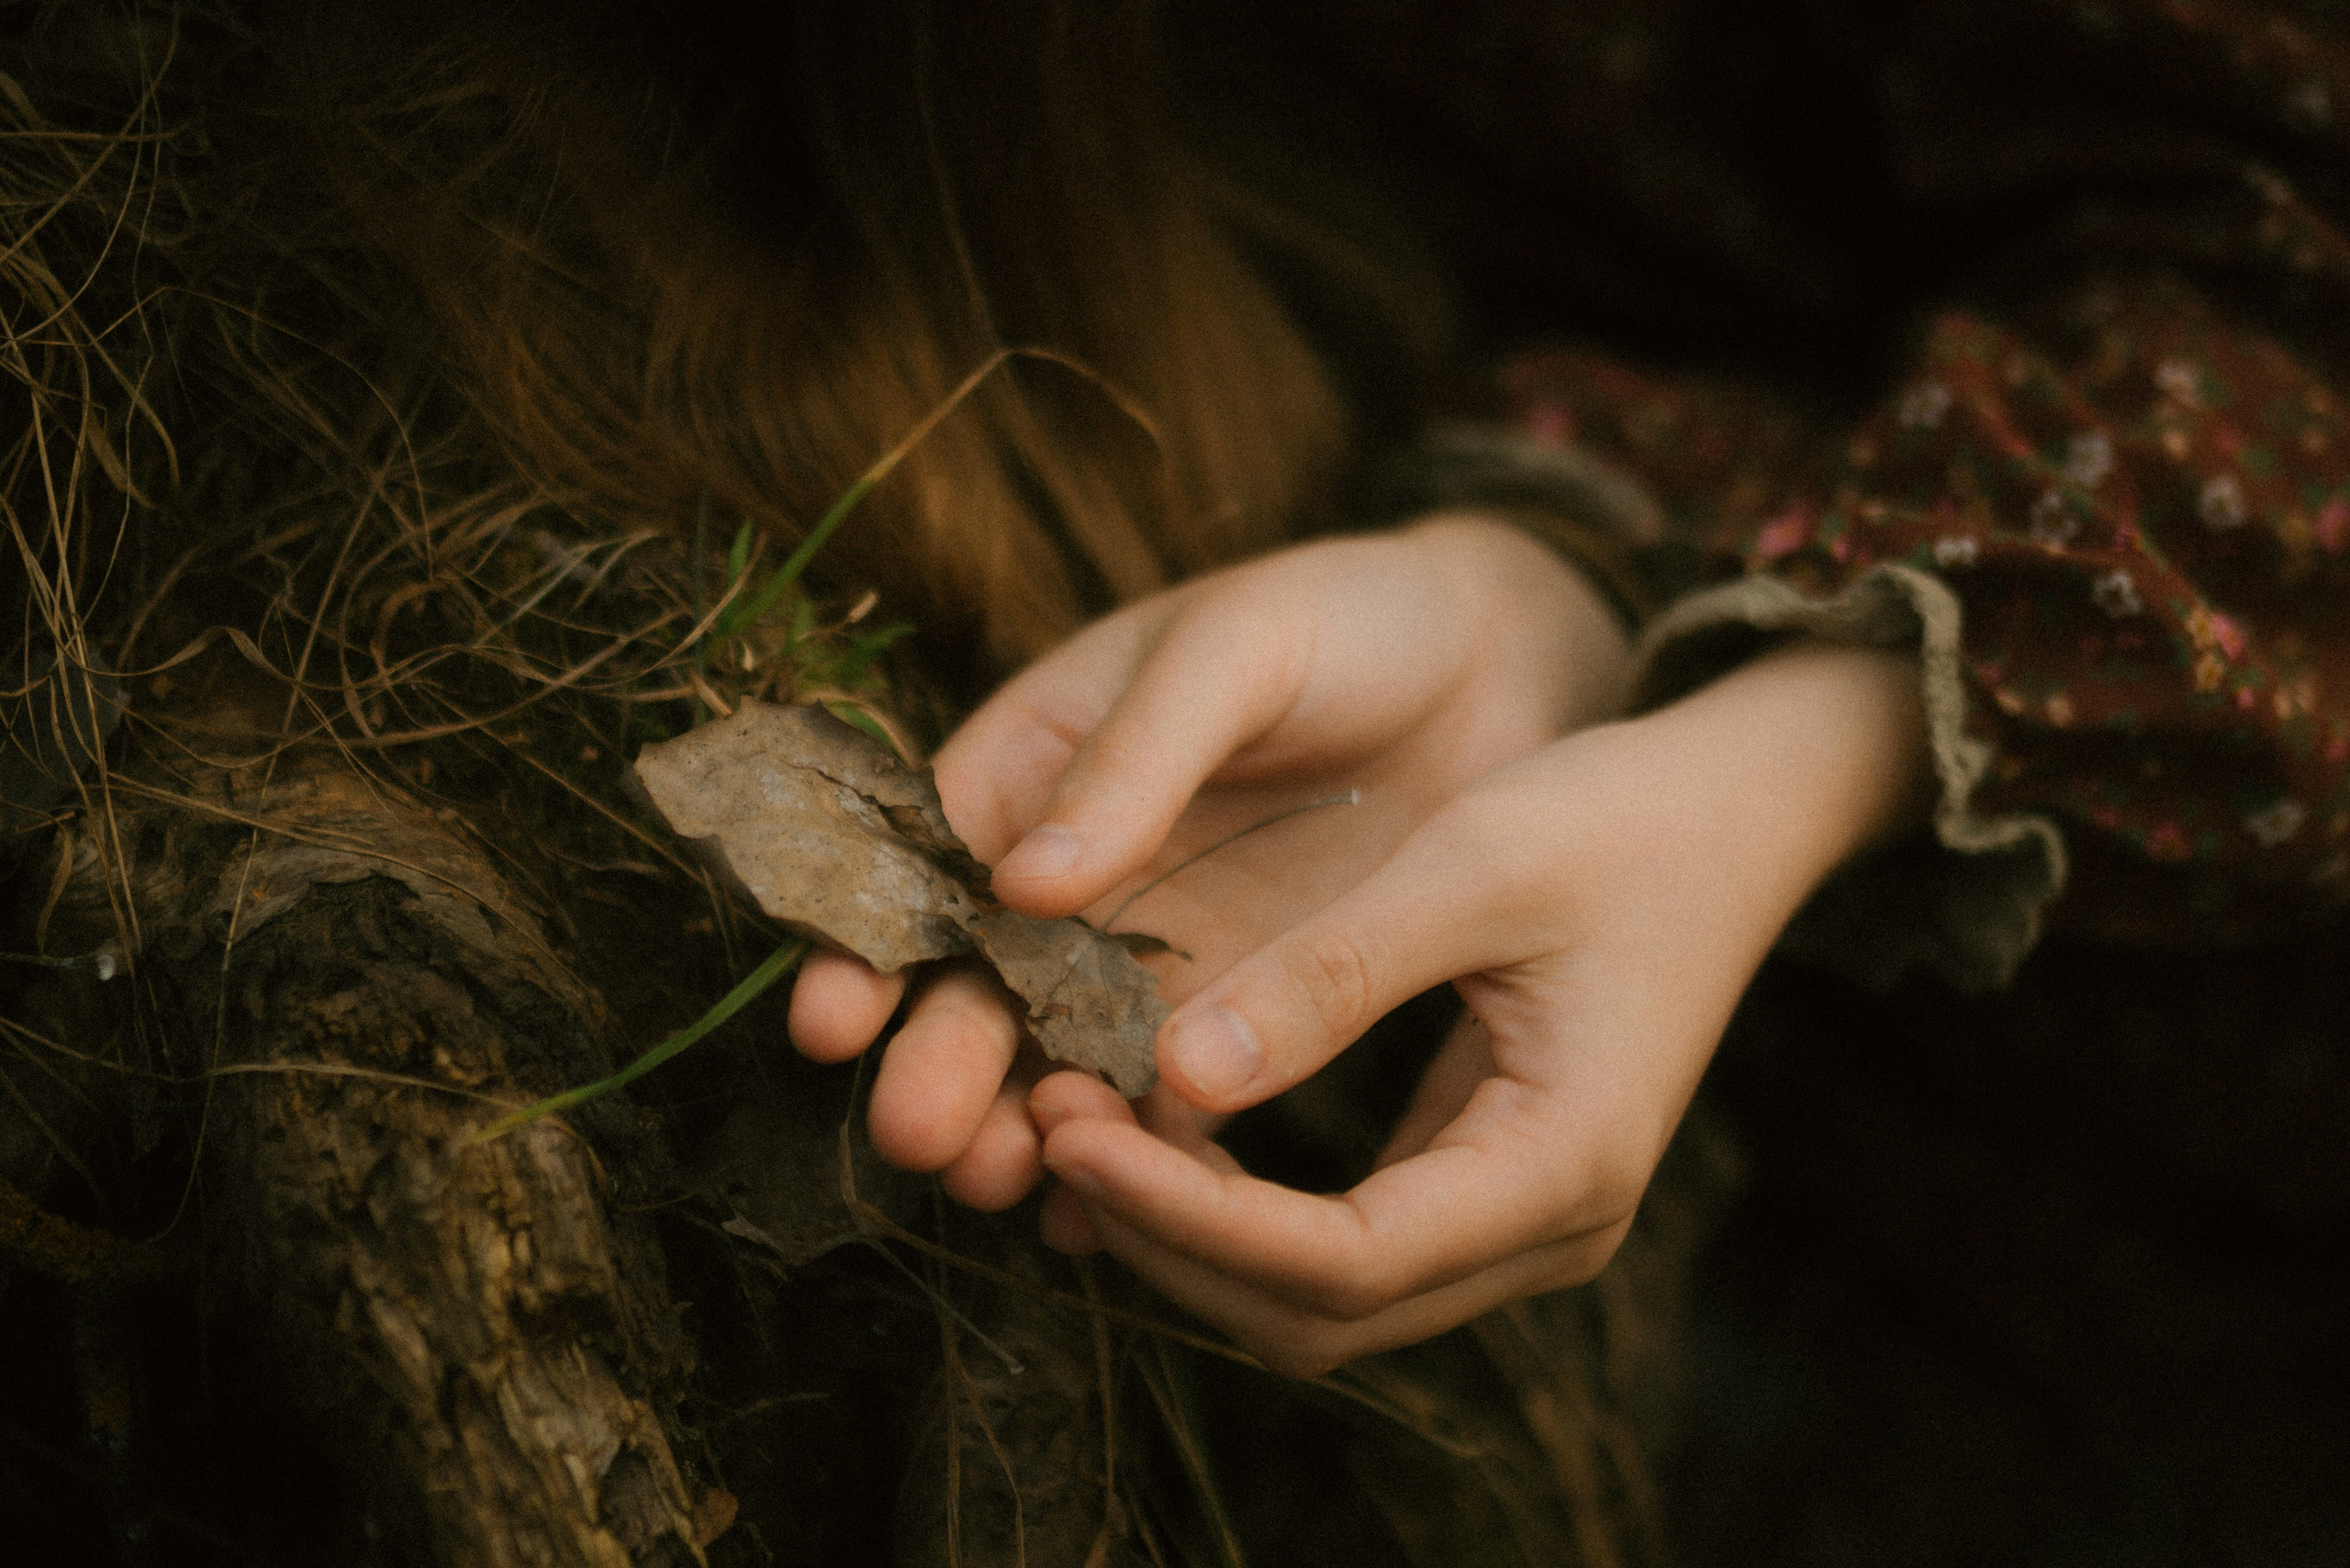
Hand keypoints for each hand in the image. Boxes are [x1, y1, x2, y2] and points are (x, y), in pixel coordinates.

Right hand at [788, 513, 1633, 1207]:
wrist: (1494, 666)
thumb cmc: (1345, 619)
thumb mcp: (1233, 651)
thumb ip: (1134, 757)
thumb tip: (1016, 879)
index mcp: (1039, 762)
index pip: (924, 862)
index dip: (868, 943)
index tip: (833, 1022)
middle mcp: (1073, 872)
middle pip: (977, 980)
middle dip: (939, 1060)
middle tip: (917, 1135)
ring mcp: (1151, 950)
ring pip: (1058, 1054)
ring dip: (1017, 1121)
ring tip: (996, 1178)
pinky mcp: (1236, 1010)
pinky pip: (1163, 1096)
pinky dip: (1130, 1154)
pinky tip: (1095, 1216)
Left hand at [1028, 642, 1929, 1375]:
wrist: (1736, 812)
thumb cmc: (1619, 819)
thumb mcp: (1471, 867)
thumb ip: (1334, 977)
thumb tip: (1184, 1069)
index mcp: (1562, 1164)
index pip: (1340, 1261)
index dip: (1189, 1212)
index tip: (1068, 1120)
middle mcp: (1550, 1229)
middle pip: (1320, 1313)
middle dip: (1170, 1232)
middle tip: (1049, 1115)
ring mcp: (1523, 1221)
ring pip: (1323, 1297)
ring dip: (1193, 1227)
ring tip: (1077, 1113)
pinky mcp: (1488, 1181)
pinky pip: (1343, 1243)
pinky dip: (1238, 1204)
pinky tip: (1155, 1116)